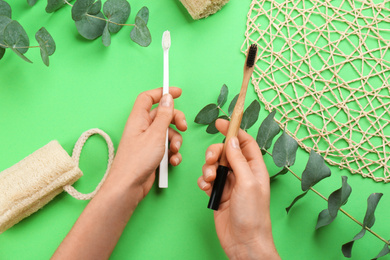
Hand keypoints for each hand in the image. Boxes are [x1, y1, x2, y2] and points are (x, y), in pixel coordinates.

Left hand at [109, 87, 186, 199]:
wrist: (129, 186)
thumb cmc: (137, 161)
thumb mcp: (156, 134)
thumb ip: (164, 115)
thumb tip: (167, 98)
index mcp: (138, 119)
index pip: (148, 98)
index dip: (162, 93)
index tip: (177, 92)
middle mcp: (142, 128)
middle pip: (162, 115)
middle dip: (176, 120)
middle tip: (183, 126)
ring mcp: (147, 141)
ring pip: (167, 132)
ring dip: (176, 140)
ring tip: (175, 150)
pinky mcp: (151, 154)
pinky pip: (166, 147)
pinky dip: (172, 153)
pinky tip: (173, 161)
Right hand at [198, 119, 278, 259]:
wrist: (243, 242)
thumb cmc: (252, 215)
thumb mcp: (247, 182)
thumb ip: (238, 159)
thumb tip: (232, 140)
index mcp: (254, 168)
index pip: (244, 142)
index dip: (234, 130)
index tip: (221, 122)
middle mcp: (242, 173)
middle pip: (226, 151)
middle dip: (215, 152)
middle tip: (212, 159)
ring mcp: (230, 183)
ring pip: (214, 165)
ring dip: (208, 168)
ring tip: (209, 180)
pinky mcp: (218, 193)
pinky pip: (207, 179)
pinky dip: (203, 181)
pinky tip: (205, 188)